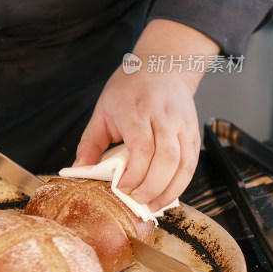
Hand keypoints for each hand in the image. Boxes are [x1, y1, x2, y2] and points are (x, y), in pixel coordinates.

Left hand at [74, 20, 219, 210]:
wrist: (163, 65)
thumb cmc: (130, 87)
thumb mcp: (102, 109)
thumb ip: (91, 142)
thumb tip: (80, 170)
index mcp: (137, 109)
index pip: (142, 146)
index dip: (135, 173)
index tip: (121, 189)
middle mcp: (164, 116)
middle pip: (167, 158)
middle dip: (153, 187)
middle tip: (137, 202)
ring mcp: (182, 124)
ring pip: (184, 163)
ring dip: (170, 190)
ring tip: (153, 205)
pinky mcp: (193, 132)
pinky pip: (192, 163)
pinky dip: (181, 183)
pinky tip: (167, 194)